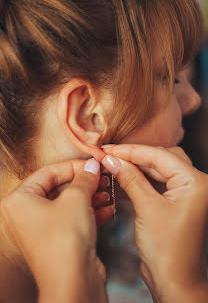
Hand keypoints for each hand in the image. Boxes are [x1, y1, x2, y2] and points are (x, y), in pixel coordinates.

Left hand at [0, 158, 111, 302]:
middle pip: (59, 188)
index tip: (91, 163)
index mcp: (20, 200)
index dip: (73, 166)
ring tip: (106, 191)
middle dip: (84, 182)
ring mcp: (43, 228)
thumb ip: (84, 178)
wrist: (73, 282)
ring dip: (90, 196)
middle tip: (100, 176)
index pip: (48, 172)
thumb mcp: (76, 199)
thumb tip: (91, 165)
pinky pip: (74, 218)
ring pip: (68, 203)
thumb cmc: (64, 241)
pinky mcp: (58, 239)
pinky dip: (91, 211)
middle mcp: (27, 214)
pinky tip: (107, 207)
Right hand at [102, 145, 207, 302]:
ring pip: (159, 169)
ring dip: (137, 166)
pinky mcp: (176, 200)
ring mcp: (186, 192)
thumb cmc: (168, 250)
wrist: (175, 281)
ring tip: (113, 163)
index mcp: (195, 182)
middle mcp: (195, 183)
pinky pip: (158, 182)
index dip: (130, 151)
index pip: (159, 156)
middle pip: (161, 158)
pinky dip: (141, 178)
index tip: (108, 150)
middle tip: (109, 155)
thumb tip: (112, 160)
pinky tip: (124, 176)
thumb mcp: (147, 208)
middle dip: (134, 156)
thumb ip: (130, 179)